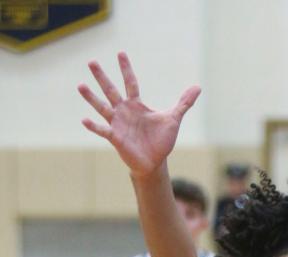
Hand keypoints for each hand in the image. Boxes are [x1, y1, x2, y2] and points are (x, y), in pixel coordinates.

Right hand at [79, 52, 199, 175]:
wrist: (155, 162)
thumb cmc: (161, 141)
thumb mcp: (174, 119)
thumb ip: (184, 103)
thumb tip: (197, 87)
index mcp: (137, 105)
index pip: (130, 82)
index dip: (126, 69)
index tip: (120, 53)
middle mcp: (124, 111)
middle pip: (111, 90)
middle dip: (102, 77)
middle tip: (91, 61)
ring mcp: (118, 124)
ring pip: (102, 107)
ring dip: (91, 98)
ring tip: (80, 85)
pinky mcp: (115, 138)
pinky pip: (103, 130)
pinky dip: (94, 126)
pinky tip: (84, 120)